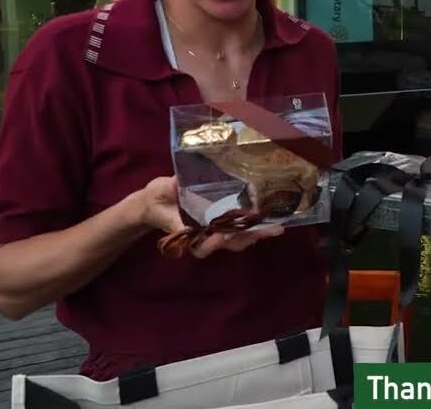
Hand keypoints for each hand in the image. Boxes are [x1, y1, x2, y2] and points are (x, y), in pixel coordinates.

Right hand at [134, 176, 283, 257]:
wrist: (154, 202)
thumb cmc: (157, 200)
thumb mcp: (160, 193)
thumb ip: (170, 190)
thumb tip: (177, 183)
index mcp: (187, 231)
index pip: (200, 246)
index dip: (211, 244)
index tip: (220, 236)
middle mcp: (204, 233)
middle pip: (228, 244)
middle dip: (247, 238)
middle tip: (267, 232)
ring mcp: (215, 228)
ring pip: (238, 238)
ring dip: (256, 233)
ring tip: (275, 228)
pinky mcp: (222, 219)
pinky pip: (239, 226)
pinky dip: (254, 223)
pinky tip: (270, 218)